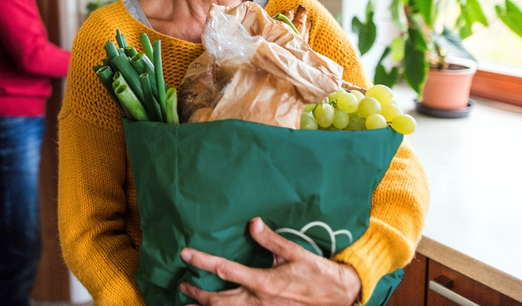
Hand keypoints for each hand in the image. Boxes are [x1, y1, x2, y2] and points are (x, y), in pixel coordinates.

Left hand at [179, 217, 360, 305]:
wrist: (338, 297)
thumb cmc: (315, 273)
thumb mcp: (294, 252)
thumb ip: (271, 239)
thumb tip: (252, 223)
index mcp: (263, 282)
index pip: (225, 270)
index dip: (203, 261)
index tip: (186, 254)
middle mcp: (258, 301)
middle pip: (218, 300)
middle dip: (197, 293)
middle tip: (182, 284)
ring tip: (188, 304)